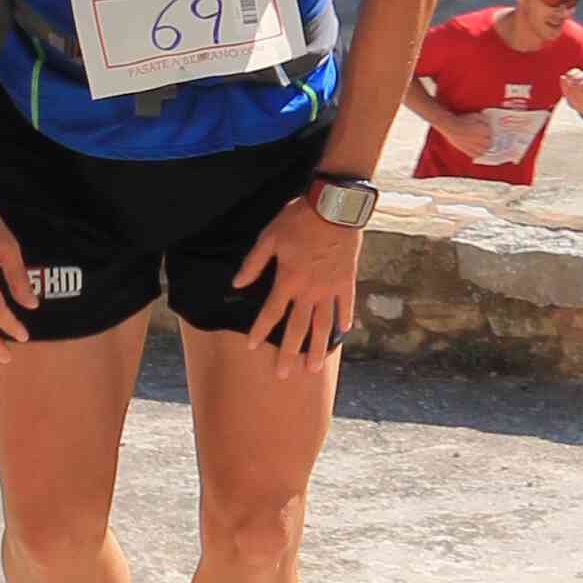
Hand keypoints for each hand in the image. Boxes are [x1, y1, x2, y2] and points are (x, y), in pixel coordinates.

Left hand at [232, 193, 363, 369]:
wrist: (334, 207)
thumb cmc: (298, 219)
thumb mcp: (268, 237)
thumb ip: (253, 264)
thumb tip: (236, 284)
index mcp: (287, 281)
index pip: (271, 313)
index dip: (260, 331)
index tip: (251, 346)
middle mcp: (309, 291)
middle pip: (297, 329)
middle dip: (288, 353)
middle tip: (283, 375)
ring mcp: (330, 288)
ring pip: (323, 325)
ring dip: (317, 348)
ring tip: (313, 368)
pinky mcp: (346, 280)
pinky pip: (345, 305)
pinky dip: (344, 320)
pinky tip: (342, 334)